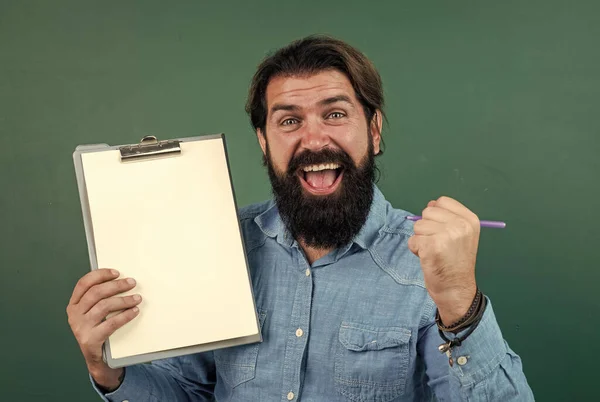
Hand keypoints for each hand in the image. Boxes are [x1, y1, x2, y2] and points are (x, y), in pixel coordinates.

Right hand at [66, 269, 141, 389]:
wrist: (96, 358)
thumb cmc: (98, 329)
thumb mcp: (94, 312)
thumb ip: (100, 298)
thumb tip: (121, 279)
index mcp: (74, 304)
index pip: (84, 283)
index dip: (100, 275)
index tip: (117, 272)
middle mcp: (74, 314)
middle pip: (95, 293)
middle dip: (116, 285)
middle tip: (131, 282)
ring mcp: (81, 327)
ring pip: (104, 306)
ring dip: (123, 300)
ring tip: (137, 298)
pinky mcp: (90, 340)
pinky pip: (111, 324)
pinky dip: (125, 315)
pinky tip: (134, 311)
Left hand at [407, 196, 479, 325]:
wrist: (456, 289)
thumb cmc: (456, 262)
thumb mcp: (461, 235)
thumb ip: (447, 218)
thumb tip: (430, 204)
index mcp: (470, 219)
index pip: (442, 201)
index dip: (436, 215)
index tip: (442, 231)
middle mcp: (460, 225)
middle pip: (428, 212)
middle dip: (427, 228)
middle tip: (438, 244)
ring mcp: (447, 235)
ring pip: (418, 226)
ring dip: (421, 239)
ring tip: (434, 252)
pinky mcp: (432, 246)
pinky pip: (412, 240)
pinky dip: (415, 250)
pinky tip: (428, 258)